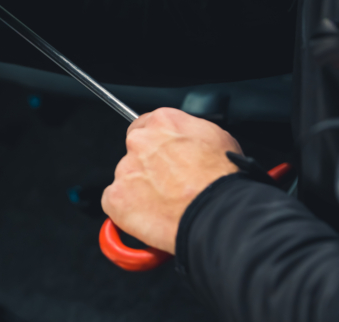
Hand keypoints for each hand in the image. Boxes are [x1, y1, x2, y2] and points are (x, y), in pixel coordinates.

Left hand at [101, 107, 240, 253]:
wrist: (218, 214)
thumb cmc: (223, 181)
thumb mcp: (217, 138)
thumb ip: (190, 133)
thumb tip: (185, 140)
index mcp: (162, 122)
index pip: (146, 126)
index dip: (156, 144)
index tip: (161, 156)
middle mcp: (139, 142)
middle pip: (135, 152)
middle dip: (148, 168)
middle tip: (168, 185)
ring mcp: (125, 170)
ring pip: (126, 179)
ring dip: (140, 190)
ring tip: (166, 205)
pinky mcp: (116, 198)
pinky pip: (115, 203)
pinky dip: (129, 211)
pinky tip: (151, 217)